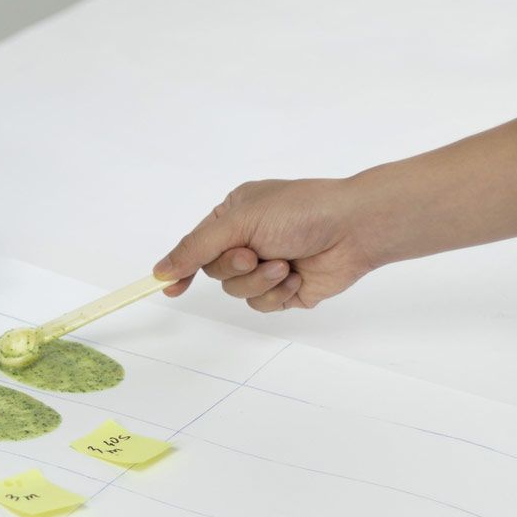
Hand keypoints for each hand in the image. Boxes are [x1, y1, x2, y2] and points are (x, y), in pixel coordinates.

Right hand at [153, 178, 382, 311]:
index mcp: (233, 216)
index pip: (196, 245)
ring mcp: (267, 266)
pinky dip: (278, 293)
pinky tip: (297, 277)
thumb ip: (196, 248)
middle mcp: (248, 240)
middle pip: (215, 272)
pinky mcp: (286, 289)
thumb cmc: (300, 211)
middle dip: (235, 267)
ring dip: (259, 281)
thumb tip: (160, 270)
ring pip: (238, 291)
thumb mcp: (239, 221)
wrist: (356, 229)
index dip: (180, 266)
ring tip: (284, 264)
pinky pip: (262, 304)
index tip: (169, 287)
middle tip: (254, 255)